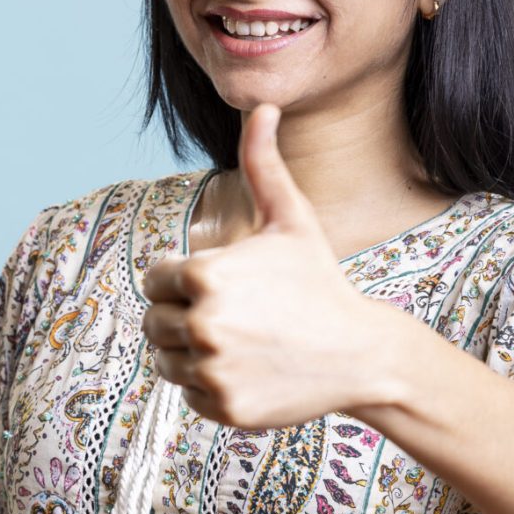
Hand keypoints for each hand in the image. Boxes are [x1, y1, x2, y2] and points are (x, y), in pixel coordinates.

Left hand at [141, 102, 391, 428]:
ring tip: (237, 343)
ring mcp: (211, 369)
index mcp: (204, 275)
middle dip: (182, 317)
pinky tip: (248, 370)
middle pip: (153, 321)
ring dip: (191, 353)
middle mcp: (202, 323)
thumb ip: (262, 163)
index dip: (180, 281)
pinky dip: (210, 385)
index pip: (154, 279)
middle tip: (230, 318)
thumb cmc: (319, 281)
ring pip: (165, 361)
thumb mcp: (290, 219)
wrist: (361, 353)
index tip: (218, 287)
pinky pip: (188, 394)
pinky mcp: (222, 407)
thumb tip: (262, 105)